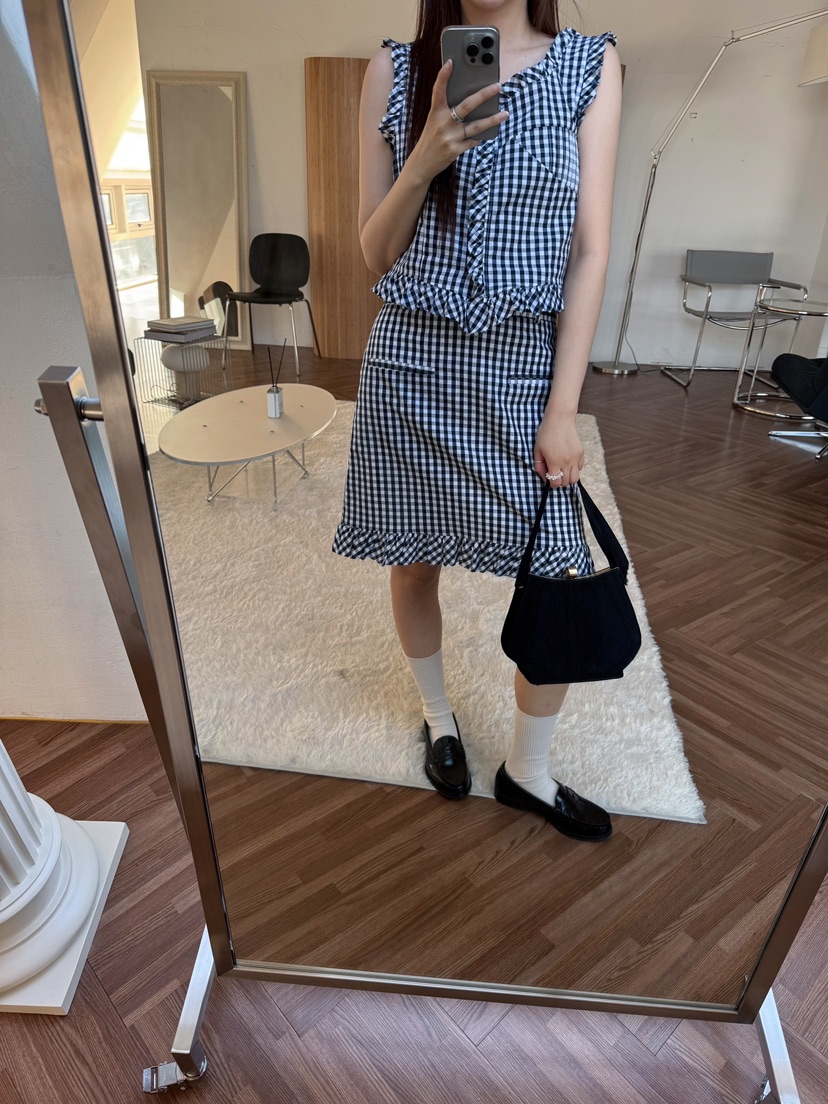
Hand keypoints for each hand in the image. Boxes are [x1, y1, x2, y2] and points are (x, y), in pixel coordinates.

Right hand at [407, 60, 507, 183]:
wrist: (421, 164)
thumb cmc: (430, 139)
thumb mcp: (434, 122)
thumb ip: (447, 111)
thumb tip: (469, 101)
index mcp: (436, 113)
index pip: (438, 91)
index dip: (443, 76)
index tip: (451, 63)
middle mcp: (443, 123)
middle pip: (466, 106)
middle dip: (483, 95)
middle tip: (497, 86)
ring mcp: (450, 137)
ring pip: (475, 126)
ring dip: (492, 120)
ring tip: (504, 114)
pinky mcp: (455, 150)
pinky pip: (473, 141)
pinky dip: (479, 137)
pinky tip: (487, 133)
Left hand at [532, 413, 583, 488]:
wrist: (560, 419)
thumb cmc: (546, 433)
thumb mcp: (537, 449)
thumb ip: (539, 466)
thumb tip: (544, 477)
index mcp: (554, 462)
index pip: (555, 482)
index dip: (551, 484)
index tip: (549, 479)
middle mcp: (566, 462)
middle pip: (566, 482)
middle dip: (559, 482)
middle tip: (555, 475)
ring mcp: (575, 458)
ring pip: (575, 478)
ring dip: (568, 478)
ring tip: (562, 471)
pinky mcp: (581, 453)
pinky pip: (580, 468)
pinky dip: (574, 469)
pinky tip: (568, 463)